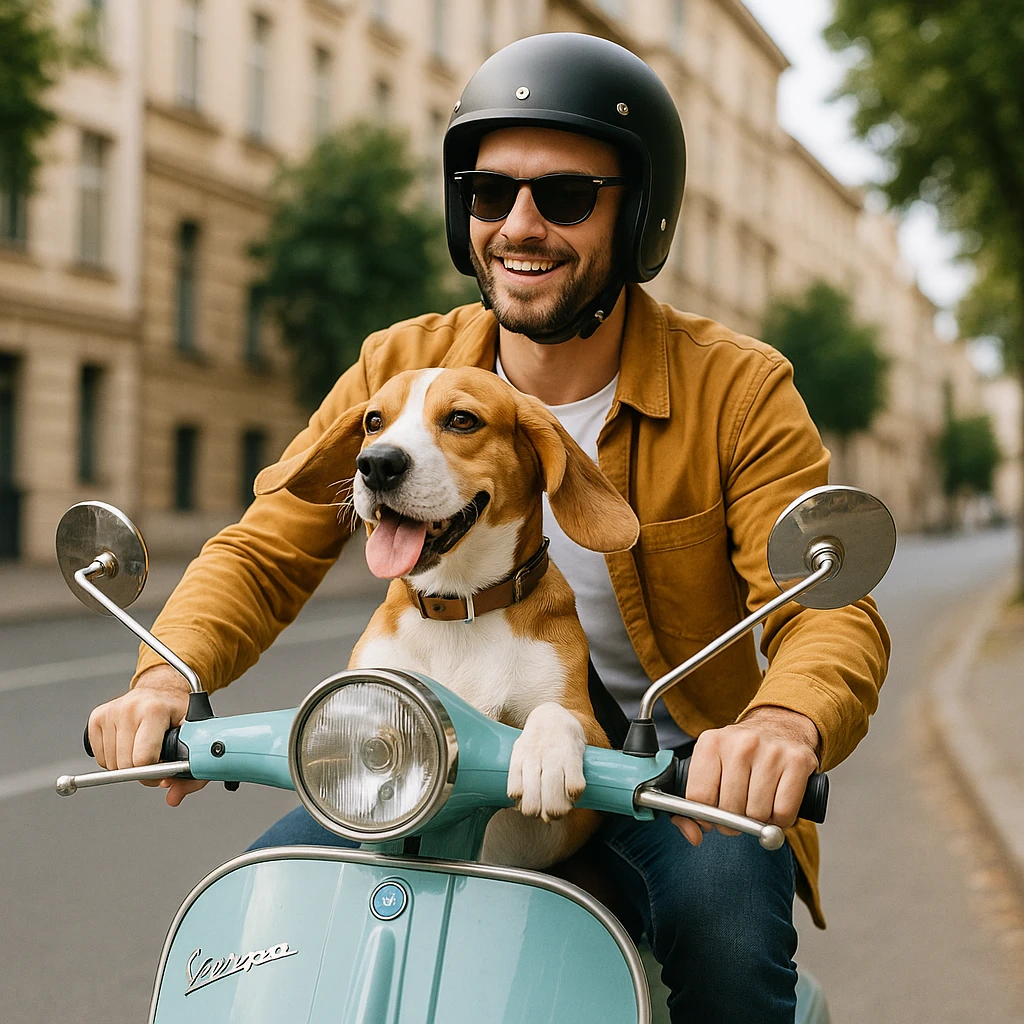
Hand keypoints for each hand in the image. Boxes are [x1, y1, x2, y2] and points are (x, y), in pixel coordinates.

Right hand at [87, 664, 208, 805]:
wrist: (162, 689)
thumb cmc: (178, 713)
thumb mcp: (193, 736)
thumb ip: (192, 770)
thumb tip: (173, 796)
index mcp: (154, 709)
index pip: (143, 759)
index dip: (153, 773)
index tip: (162, 771)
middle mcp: (129, 708)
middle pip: (125, 765)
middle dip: (141, 771)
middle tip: (155, 760)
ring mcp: (110, 712)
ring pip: (111, 764)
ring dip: (128, 765)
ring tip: (143, 747)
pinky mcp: (97, 717)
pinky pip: (100, 757)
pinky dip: (114, 758)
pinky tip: (129, 744)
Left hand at [672, 706, 818, 846]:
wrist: (781, 725)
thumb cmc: (742, 753)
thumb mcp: (711, 765)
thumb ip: (693, 803)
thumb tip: (694, 836)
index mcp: (711, 743)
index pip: (698, 798)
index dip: (705, 816)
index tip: (713, 814)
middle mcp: (740, 744)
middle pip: (729, 810)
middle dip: (734, 820)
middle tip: (741, 808)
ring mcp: (770, 751)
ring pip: (757, 815)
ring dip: (759, 820)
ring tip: (759, 801)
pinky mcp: (797, 761)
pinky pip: (783, 813)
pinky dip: (780, 820)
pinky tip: (776, 803)